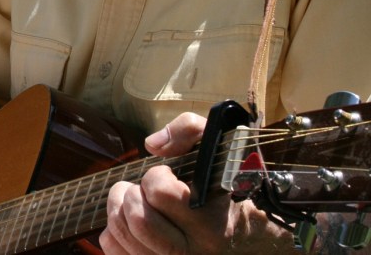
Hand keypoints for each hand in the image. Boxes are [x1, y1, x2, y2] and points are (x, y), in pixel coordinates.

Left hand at [99, 112, 291, 253]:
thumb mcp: (225, 149)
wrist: (257, 241)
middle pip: (137, 219)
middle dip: (129, 194)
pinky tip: (128, 223)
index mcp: (212, 222)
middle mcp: (194, 252)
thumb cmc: (237, 190)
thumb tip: (152, 144)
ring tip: (133, 201)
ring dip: (118, 211)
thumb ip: (189, 129)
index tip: (168, 175)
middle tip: (139, 188)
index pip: (159, 191)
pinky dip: (114, 235)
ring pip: (122, 238)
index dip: (156, 175)